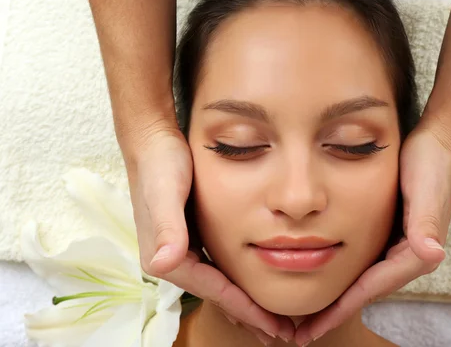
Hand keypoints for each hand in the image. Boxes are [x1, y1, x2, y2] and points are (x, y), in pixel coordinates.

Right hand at [123, 123, 294, 342]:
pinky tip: (252, 282)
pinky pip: (218, 265)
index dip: (245, 310)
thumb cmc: (160, 163)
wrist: (152, 140)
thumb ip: (165, 227)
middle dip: (249, 315)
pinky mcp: (190, 234)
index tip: (274, 327)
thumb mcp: (164, 191)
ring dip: (244, 301)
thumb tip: (163, 263)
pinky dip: (237, 279)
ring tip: (270, 318)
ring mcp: (182, 247)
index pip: (215, 291)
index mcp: (167, 256)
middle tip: (281, 332)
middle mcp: (173, 256)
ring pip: (219, 282)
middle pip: (218, 294)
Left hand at [294, 124, 450, 345]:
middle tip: (299, 332)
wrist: (438, 142)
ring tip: (307, 313)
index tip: (311, 330)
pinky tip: (325, 275)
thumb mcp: (427, 190)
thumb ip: (427, 223)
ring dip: (336, 298)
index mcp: (415, 253)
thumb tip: (434, 253)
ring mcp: (399, 245)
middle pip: (363, 292)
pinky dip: (343, 274)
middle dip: (332, 312)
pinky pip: (363, 262)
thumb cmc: (431, 164)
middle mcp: (408, 255)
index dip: (339, 311)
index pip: (370, 289)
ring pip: (362, 280)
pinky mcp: (392, 233)